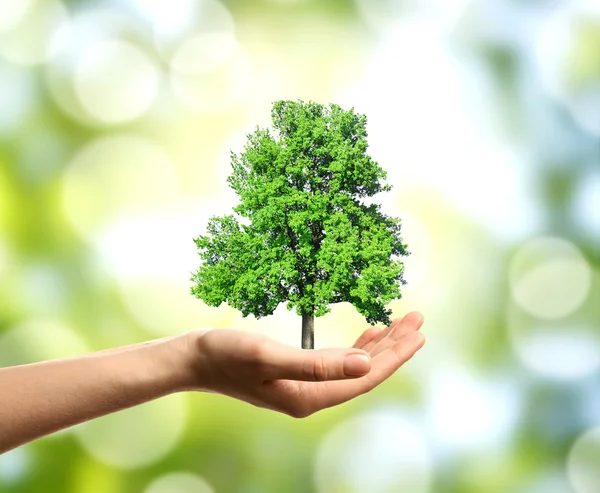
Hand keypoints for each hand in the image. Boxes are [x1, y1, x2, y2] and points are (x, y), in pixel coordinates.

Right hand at [183, 312, 424, 417]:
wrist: (196, 358)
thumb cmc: (226, 355)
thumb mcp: (269, 356)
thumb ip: (318, 363)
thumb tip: (366, 367)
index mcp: (309, 396)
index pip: (364, 378)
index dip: (393, 356)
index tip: (417, 333)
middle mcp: (312, 395)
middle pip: (365, 372)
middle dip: (394, 346)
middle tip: (419, 319)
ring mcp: (305, 384)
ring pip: (355, 365)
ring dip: (379, 344)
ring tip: (402, 323)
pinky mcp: (297, 372)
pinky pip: (339, 360)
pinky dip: (357, 346)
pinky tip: (369, 334)